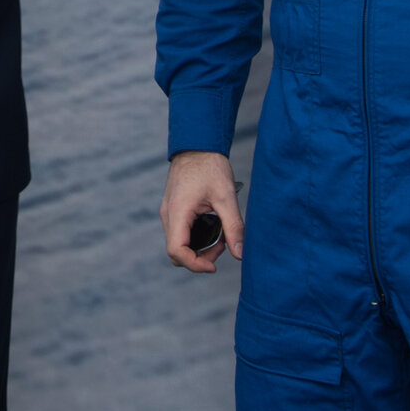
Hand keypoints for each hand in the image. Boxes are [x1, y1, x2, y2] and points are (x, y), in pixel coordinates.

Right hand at [160, 151, 243, 272]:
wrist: (197, 144)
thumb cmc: (209, 166)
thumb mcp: (226, 197)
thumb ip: (234, 227)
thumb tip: (241, 254)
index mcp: (178, 212)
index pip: (176, 251)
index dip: (195, 265)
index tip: (215, 266)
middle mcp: (168, 215)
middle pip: (176, 252)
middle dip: (200, 257)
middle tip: (224, 245)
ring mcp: (169, 212)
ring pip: (178, 243)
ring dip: (199, 247)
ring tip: (221, 236)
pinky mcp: (174, 209)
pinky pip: (180, 233)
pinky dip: (196, 237)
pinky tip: (213, 227)